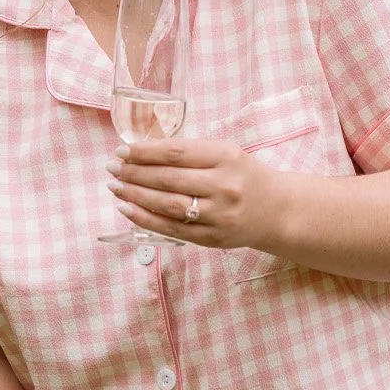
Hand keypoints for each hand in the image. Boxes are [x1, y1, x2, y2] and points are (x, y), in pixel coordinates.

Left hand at [108, 137, 288, 249]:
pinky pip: (172, 229)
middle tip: (112, 169)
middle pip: (168, 179)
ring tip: (115, 187)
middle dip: (134, 173)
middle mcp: (224, 186)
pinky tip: (127, 209)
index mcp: (226, 157)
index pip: (176, 153)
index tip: (122, 151)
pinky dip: (145, 219)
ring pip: (167, 205)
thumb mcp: (225, 153)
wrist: (276, 210)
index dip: (144, 152)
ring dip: (135, 196)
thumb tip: (141, 152)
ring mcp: (218, 215)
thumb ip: (189, 151)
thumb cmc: (243, 175)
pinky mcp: (213, 238)